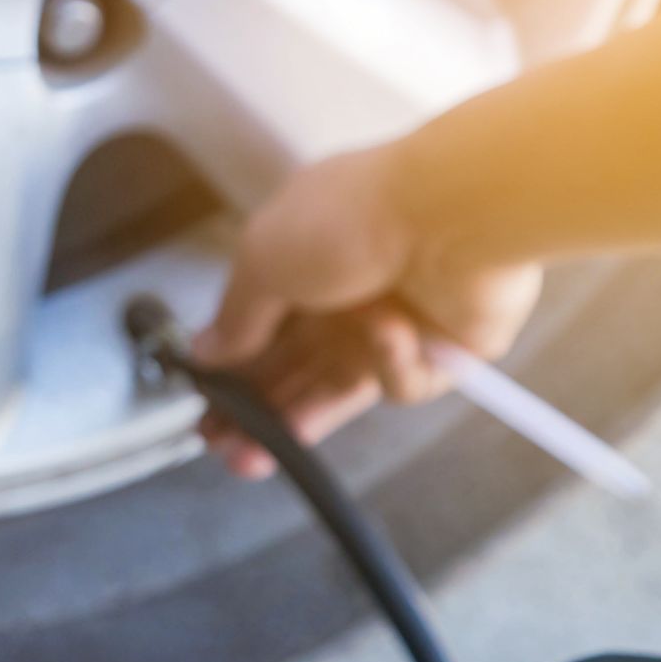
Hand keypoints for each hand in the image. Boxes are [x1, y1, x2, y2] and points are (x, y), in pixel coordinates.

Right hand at [193, 143, 542, 477]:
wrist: (455, 212)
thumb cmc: (354, 216)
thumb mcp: (262, 260)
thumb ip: (234, 317)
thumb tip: (205, 352)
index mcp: (299, 265)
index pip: (257, 334)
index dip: (230, 375)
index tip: (206, 409)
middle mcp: (343, 297)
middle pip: (292, 370)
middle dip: (257, 411)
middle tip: (225, 446)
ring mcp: (392, 326)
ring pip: (338, 390)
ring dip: (302, 418)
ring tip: (265, 449)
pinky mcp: (440, 353)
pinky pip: (399, 383)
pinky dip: (390, 363)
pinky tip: (390, 334)